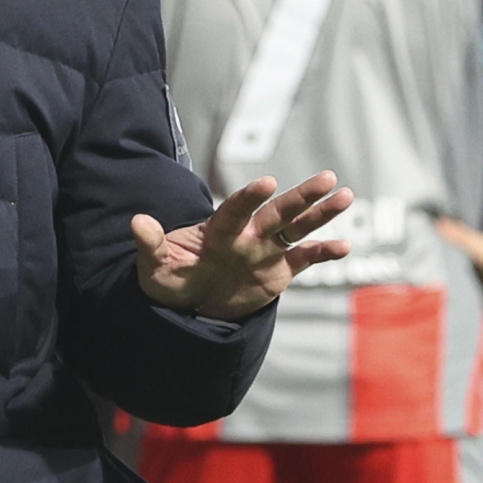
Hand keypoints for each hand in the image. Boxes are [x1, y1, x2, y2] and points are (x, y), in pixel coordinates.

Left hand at [131, 171, 354, 321]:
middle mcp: (246, 236)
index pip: (235, 210)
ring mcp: (264, 252)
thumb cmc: (169, 280)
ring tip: (345, 194)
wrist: (188, 305)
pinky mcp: (278, 272)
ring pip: (297, 228)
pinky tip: (346, 245)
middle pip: (277, 212)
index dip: (249, 197)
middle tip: (327, 177)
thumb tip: (137, 222)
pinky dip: (324, 252)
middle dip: (301, 196)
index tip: (267, 182)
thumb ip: (150, 245)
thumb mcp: (154, 267)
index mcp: (217, 231)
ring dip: (320, 214)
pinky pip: (304, 259)